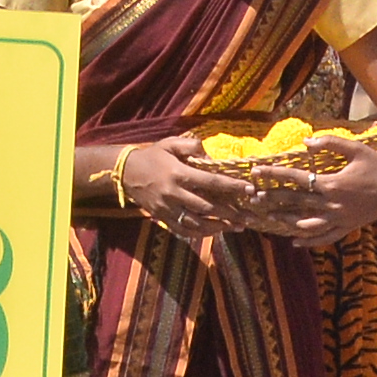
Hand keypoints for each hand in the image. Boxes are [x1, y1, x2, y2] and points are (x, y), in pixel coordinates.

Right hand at [105, 136, 246, 239]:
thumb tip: (211, 156)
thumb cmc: (152, 156)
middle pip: (208, 208)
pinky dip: (201, 233)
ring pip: (197, 223)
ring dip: (220, 227)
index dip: (232, 187)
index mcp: (179, 174)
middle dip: (231, 213)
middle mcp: (174, 194)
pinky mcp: (163, 218)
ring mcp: (168, 209)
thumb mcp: (170, 143)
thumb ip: (192, 146)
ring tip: (238, 227)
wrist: (126, 172)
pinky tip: (216, 232)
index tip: (249, 190)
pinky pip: (184, 230)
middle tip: (250, 216)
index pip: (211, 182)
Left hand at [264, 136, 376, 245]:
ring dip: (286, 222)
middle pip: (297, 203)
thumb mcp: (356, 149)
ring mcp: (340, 219)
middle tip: (255, 197)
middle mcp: (333, 205)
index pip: (297, 179)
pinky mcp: (347, 227)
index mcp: (333, 184)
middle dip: (274, 199)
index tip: (258, 172)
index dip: (276, 174)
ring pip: (307, 225)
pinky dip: (309, 240)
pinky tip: (294, 242)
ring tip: (270, 218)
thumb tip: (305, 141)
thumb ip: (330, 143)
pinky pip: (325, 237)